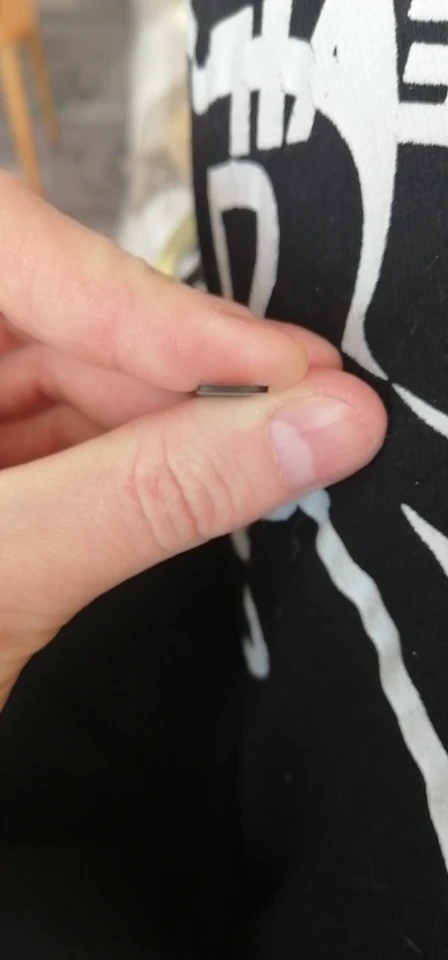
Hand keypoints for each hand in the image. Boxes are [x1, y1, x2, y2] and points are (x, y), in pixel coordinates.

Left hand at [0, 173, 386, 708]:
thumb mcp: (4, 581)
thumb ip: (155, 495)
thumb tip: (319, 426)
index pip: (3, 249)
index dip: (140, 301)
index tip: (268, 359)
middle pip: (50, 305)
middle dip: (175, 357)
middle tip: (300, 391)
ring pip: (68, 363)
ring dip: (171, 406)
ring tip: (269, 434)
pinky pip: (64, 420)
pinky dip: (138, 446)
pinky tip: (202, 463)